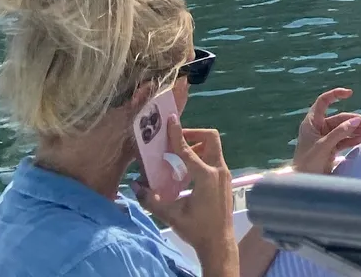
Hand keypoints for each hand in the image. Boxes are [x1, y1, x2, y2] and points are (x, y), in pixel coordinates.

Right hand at [135, 117, 239, 276]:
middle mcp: (219, 170)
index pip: (189, 150)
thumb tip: (135, 185)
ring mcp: (224, 173)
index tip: (171, 120)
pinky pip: (214, 158)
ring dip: (197, 145)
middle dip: (193, 134)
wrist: (218, 241)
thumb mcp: (171, 215)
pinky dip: (200, 156)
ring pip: (214, 147)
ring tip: (177, 156)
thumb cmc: (196, 229)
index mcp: (206, 177)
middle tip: (174, 141)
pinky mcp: (224, 178)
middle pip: (211, 138)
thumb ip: (152, 200)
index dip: (178, 135)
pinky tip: (185, 170)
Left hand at [293, 88, 360, 175]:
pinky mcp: (330, 147)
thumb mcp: (324, 146)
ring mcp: (325, 137)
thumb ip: (340, 132)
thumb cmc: (308, 162)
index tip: (350, 94)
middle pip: (339, 118)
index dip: (335, 95)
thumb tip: (356, 121)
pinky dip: (352, 139)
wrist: (301, 182)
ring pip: (343, 129)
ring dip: (355, 129)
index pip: (323, 102)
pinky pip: (343, 139)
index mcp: (312, 122)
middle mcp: (318, 127)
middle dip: (353, 120)